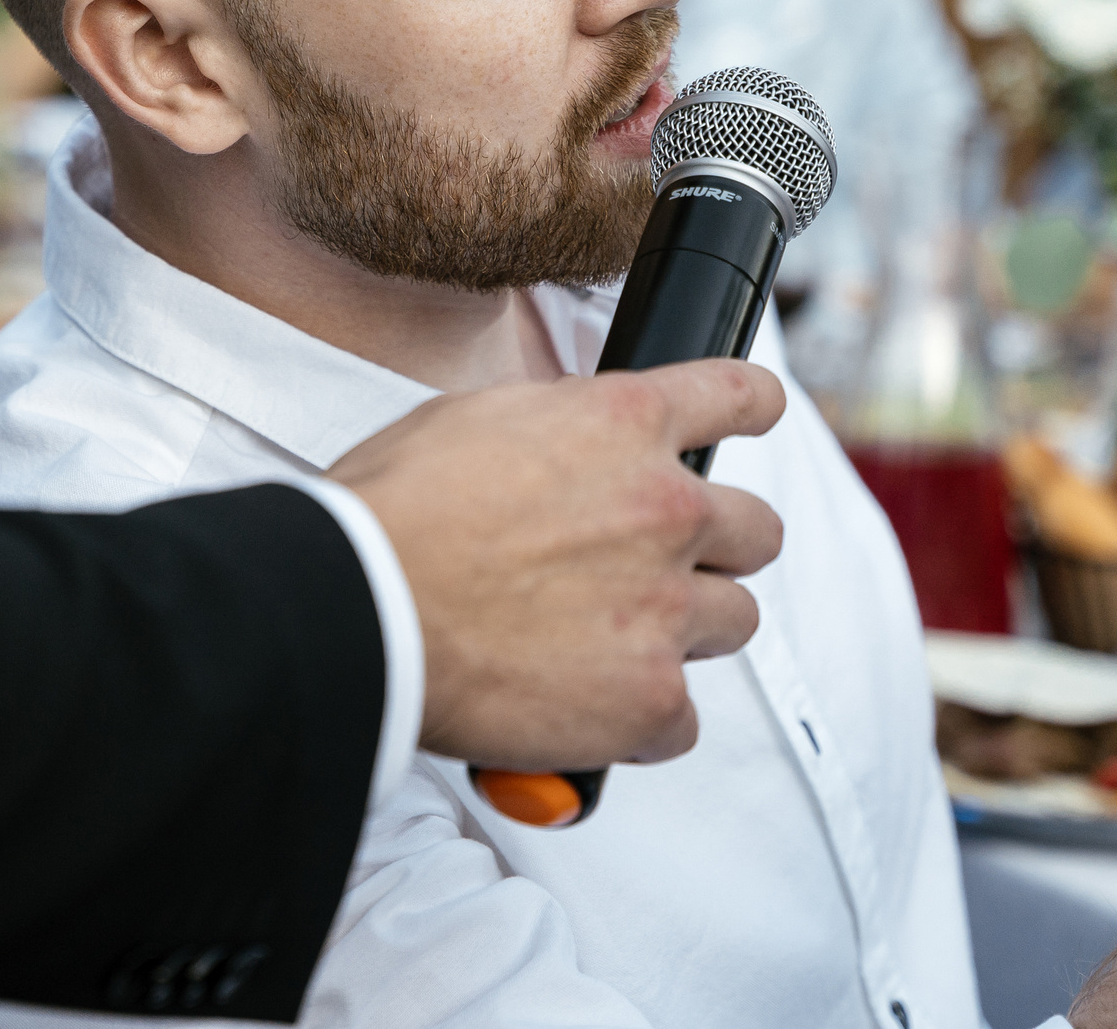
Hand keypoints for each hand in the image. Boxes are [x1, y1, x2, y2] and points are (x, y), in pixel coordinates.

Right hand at [335, 359, 785, 769]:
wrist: (360, 606)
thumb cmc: (388, 514)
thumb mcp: (471, 420)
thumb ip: (552, 430)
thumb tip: (570, 449)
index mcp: (622, 423)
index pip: (738, 397)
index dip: (751, 409)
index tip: (751, 418)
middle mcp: (666, 508)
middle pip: (756, 530)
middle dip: (711, 549)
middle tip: (650, 568)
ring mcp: (666, 608)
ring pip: (735, 621)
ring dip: (681, 630)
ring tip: (603, 643)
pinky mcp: (651, 700)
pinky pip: (684, 718)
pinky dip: (639, 719)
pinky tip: (580, 707)